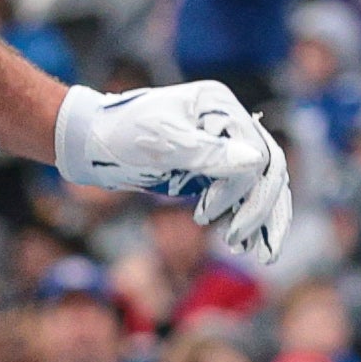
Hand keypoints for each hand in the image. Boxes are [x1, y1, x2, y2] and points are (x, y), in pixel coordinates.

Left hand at [54, 82, 293, 259]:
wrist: (92, 141)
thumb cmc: (121, 133)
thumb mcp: (162, 142)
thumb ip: (208, 153)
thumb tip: (256, 161)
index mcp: (219, 105)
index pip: (255, 151)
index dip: (239, 187)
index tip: (203, 215)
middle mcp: (228, 123)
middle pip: (268, 168)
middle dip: (260, 208)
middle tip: (237, 242)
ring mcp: (223, 146)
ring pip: (262, 184)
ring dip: (263, 218)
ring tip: (260, 255)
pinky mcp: (213, 169)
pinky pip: (243, 194)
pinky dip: (247, 218)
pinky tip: (246, 246)